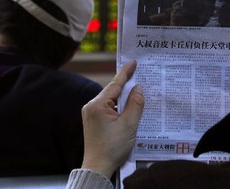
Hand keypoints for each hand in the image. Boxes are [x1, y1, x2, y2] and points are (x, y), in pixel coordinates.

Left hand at [81, 60, 144, 177]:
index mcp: (98, 105)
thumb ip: (135, 104)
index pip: (115, 84)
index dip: (126, 72)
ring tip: (137, 91)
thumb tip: (138, 88)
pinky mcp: (93, 121)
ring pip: (110, 100)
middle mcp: (91, 106)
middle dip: (126, 85)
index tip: (133, 62)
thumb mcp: (129, 124)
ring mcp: (90, 114)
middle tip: (139, 75)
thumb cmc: (112, 147)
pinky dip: (118, 106)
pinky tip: (128, 107)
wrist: (98, 167)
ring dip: (123, 97)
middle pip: (112, 91)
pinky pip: (108, 107)